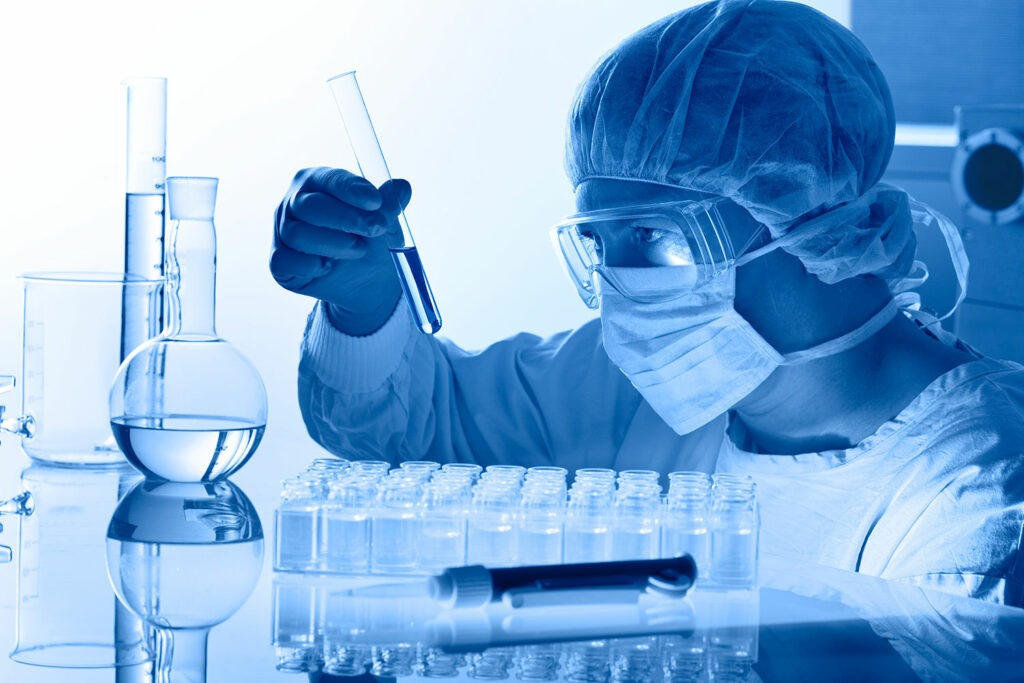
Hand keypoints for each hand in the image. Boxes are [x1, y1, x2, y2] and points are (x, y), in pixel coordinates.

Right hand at [270, 167, 410, 334]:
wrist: (368, 283)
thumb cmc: (372, 242)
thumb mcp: (386, 225)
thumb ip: (389, 206)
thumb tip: (402, 187)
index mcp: (317, 182)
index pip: (329, 179)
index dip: (351, 189)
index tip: (375, 201)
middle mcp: (294, 203)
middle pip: (309, 206)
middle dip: (346, 218)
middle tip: (375, 229)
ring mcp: (283, 231)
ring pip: (298, 235)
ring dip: (334, 245)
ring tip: (358, 249)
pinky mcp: (278, 261)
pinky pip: (285, 261)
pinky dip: (309, 266)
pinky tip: (328, 267)